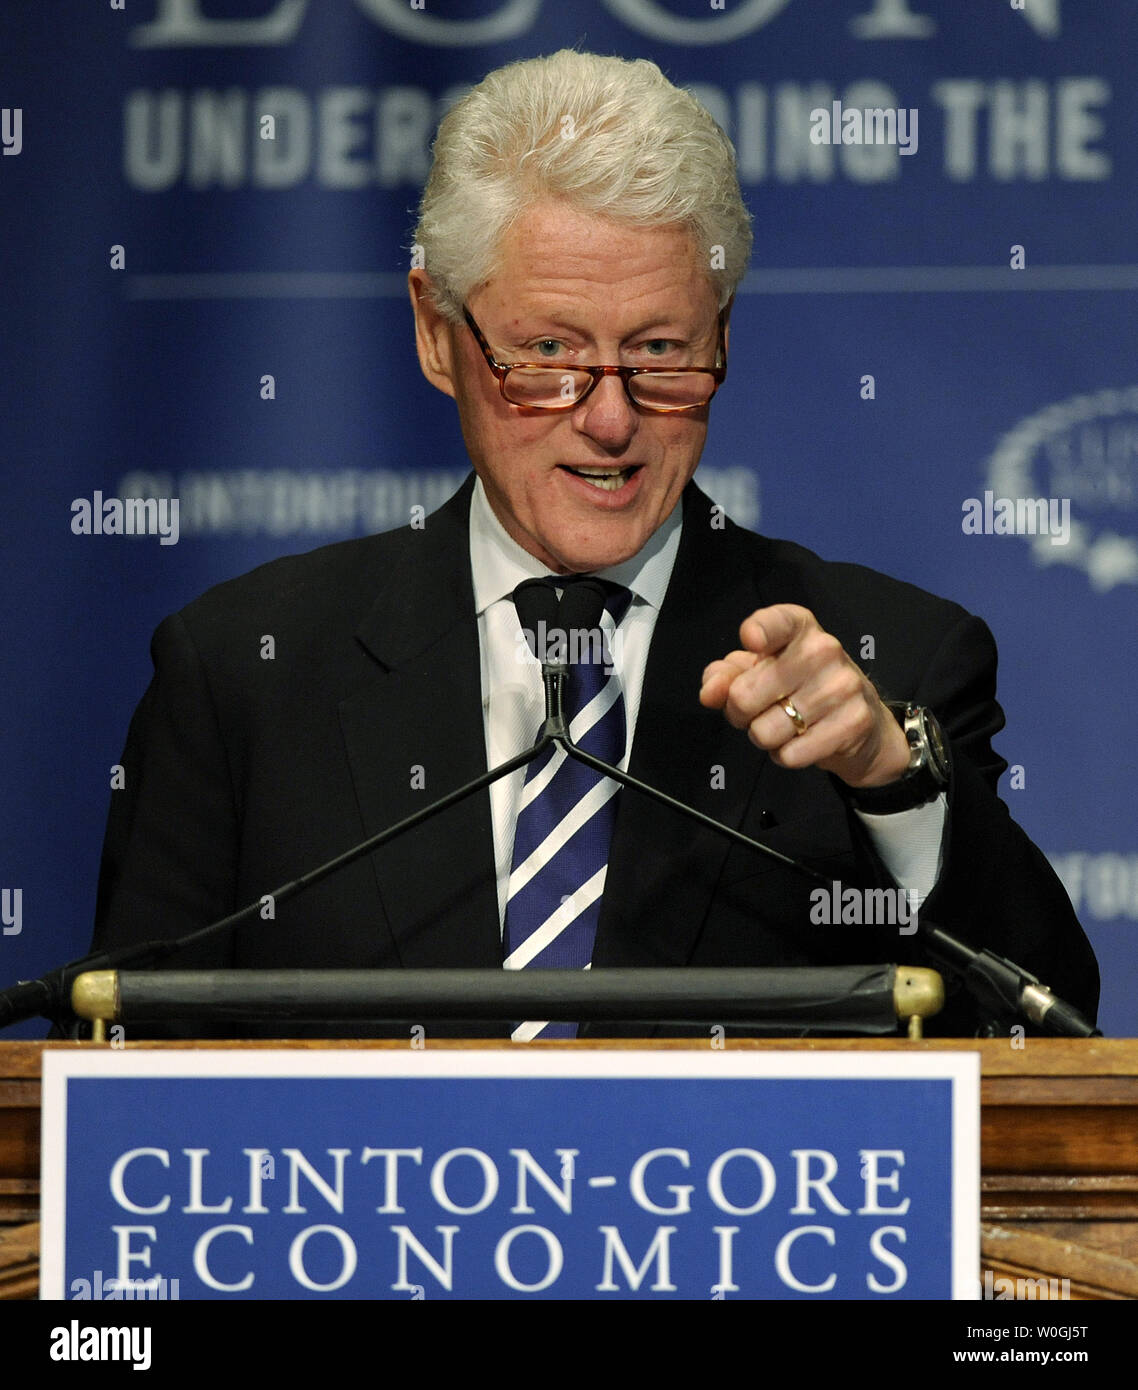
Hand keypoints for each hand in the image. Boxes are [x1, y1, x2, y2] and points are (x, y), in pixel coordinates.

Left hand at [699, 604, 910, 788]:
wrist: (862, 725)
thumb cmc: (800, 690)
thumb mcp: (760, 673)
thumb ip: (726, 676)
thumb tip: (709, 692)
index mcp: (799, 629)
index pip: (778, 621)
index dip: (760, 630)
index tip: (752, 640)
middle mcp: (824, 649)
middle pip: (745, 695)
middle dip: (740, 713)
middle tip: (760, 710)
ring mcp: (842, 686)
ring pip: (764, 731)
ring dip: (764, 737)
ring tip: (784, 726)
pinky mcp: (853, 722)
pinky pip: (790, 754)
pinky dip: (785, 756)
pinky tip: (802, 742)